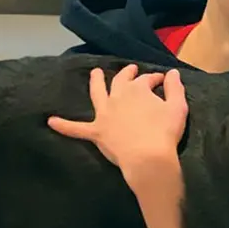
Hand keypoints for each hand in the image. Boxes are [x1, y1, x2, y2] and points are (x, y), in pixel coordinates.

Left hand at [48, 64, 187, 178]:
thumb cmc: (165, 132)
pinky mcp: (96, 131)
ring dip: (95, 82)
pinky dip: (64, 125)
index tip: (163, 80)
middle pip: (121, 80)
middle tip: (131, 69)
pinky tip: (51, 121)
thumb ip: (175, 88)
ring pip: (97, 94)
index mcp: (137, 89)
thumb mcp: (177, 107)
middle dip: (127, 73)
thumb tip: (173, 73)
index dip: (156, 78)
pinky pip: (76, 129)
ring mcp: (104, 114)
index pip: (147, 79)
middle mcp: (117, 97)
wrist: (148, 158)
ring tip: (94, 73)